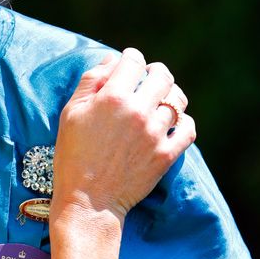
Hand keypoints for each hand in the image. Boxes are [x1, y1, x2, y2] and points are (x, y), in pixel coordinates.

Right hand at [53, 49, 195, 221]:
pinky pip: (188, 127)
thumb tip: (112, 61)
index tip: (128, 63)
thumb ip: (90, 82)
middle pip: (162, 76)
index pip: (133, 61)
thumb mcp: (71, 114)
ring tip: (160, 100)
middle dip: (154, 72)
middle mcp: (138, 111)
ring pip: (177, 99)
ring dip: (170, 94)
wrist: (88, 200)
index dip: (130, 58)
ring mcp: (156, 133)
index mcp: (112, 97)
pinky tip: (171, 123)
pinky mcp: (167, 153)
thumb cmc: (73, 155)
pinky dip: (183, 121)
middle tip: (148, 78)